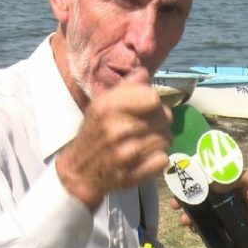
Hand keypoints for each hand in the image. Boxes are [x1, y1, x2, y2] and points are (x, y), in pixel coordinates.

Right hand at [57, 68, 171, 208]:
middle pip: (164, 117)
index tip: (147, 107)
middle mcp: (118, 129)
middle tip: (147, 126)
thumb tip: (144, 73)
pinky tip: (145, 157)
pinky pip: (163, 159)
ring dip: (160, 139)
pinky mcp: (135, 174)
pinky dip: (157, 158)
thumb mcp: (102, 104)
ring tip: (146, 141)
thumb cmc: (95, 132)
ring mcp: (127, 153)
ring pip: (167, 138)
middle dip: (159, 120)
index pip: (152, 98)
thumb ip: (126, 87)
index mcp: (109, 107)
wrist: (80, 170)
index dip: (154, 101)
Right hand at [170, 170, 247, 236]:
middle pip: (195, 198)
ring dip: (188, 216)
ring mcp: (219, 213)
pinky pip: (208, 228)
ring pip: (199, 214)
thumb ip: (233, 177)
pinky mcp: (223, 227)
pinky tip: (194, 230)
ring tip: (184, 220)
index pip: (200, 179)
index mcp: (221, 182)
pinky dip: (199, 229)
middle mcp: (217, 197)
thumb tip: (213, 181)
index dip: (187, 180)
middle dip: (182, 200)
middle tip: (175, 204)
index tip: (177, 183)